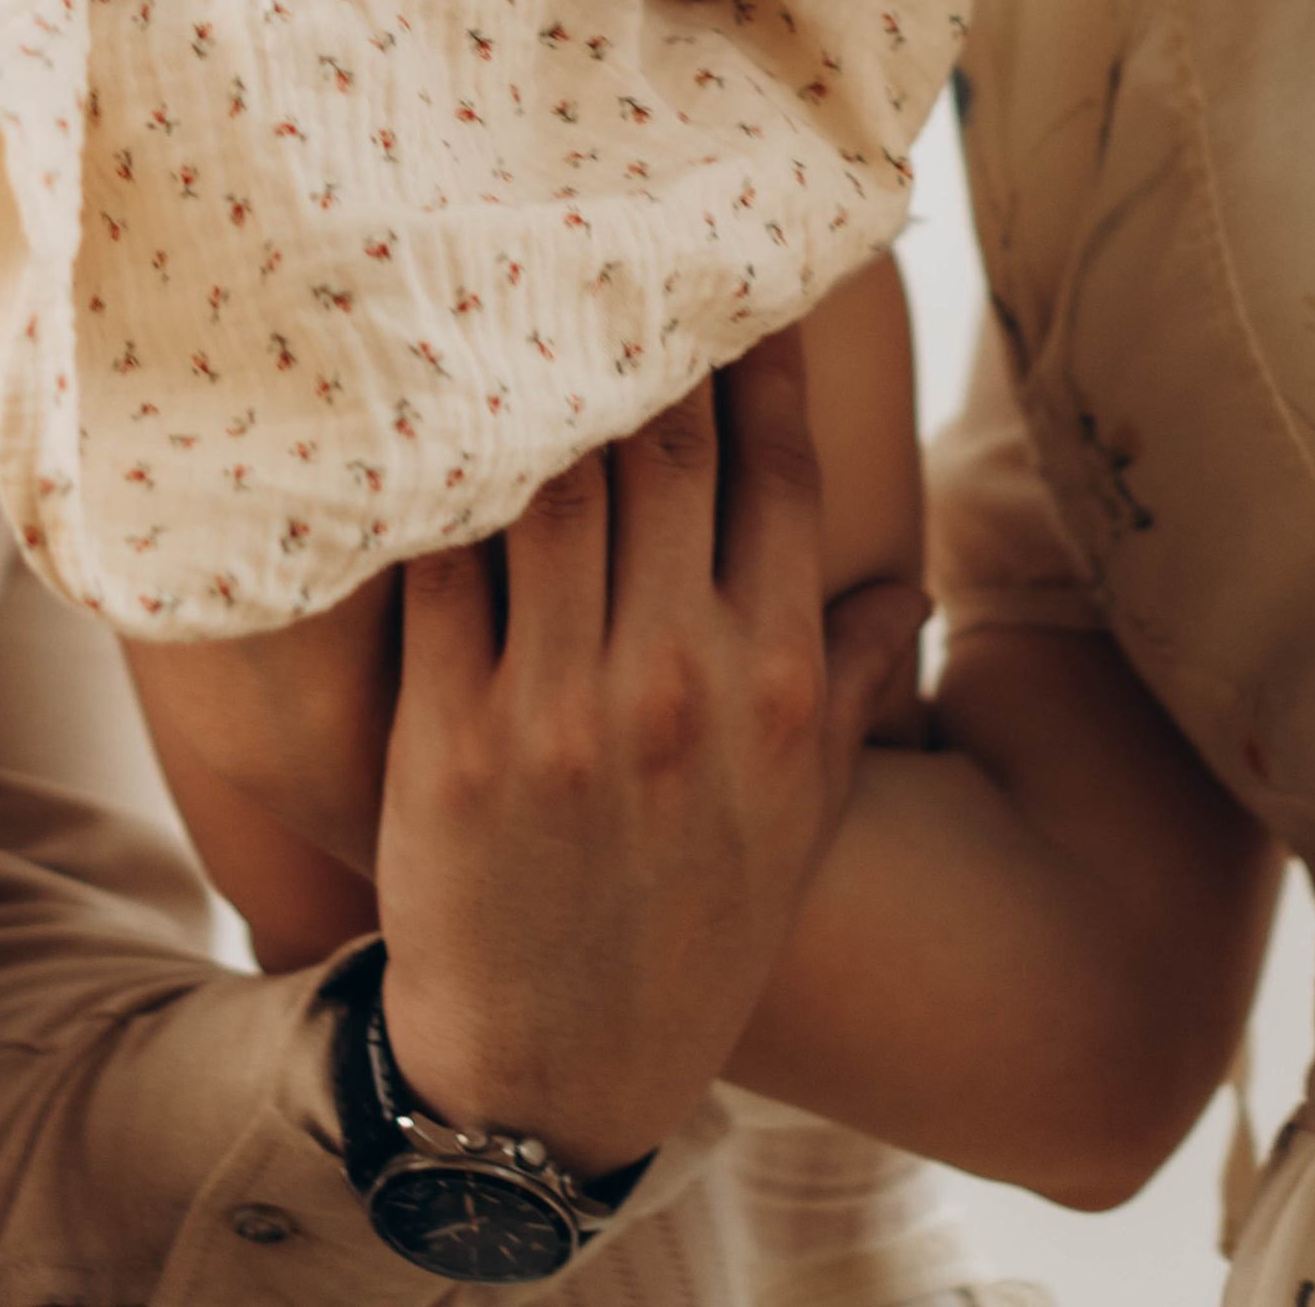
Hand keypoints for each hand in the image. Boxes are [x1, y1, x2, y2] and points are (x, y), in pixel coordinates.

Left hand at [372, 339, 923, 1181]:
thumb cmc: (684, 930)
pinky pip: (443, 570)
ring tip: (511, 289)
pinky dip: (432, 487)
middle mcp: (682, 682)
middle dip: (644, 338)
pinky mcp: (455, 737)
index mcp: (774, 689)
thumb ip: (847, 687)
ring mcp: (566, 708)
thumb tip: (897, 587)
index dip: (760, 358)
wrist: (553, 1075)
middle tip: (610, 238)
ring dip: (535, 386)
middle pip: (667, 453)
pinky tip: (418, 411)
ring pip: (554, 488)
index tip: (737, 269)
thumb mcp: (796, 818)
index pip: (778, 476)